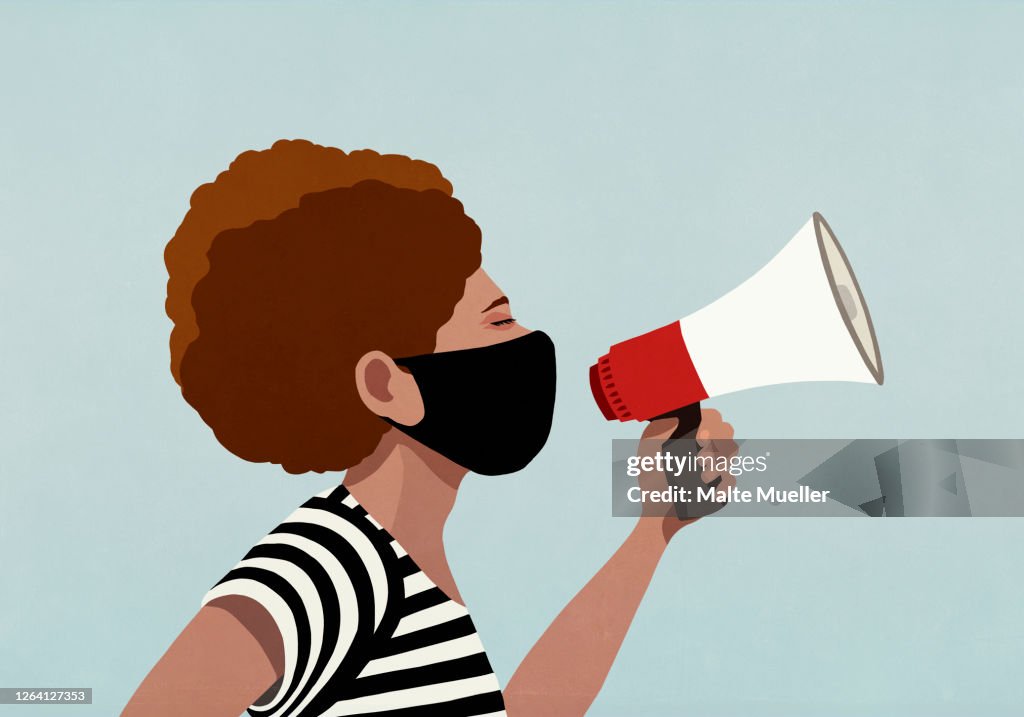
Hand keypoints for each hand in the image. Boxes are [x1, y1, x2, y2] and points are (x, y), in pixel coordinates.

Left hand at [635, 408, 737, 541]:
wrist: (658, 513)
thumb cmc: (649, 480)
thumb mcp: (646, 453)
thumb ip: (657, 433)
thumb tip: (676, 419)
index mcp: (689, 434)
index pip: (710, 416)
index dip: (711, 422)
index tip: (699, 439)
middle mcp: (704, 446)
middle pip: (726, 430)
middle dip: (718, 442)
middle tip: (700, 459)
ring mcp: (714, 464)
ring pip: (732, 451)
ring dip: (719, 464)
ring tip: (702, 478)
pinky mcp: (720, 484)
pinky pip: (732, 479)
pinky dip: (723, 485)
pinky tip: (711, 492)